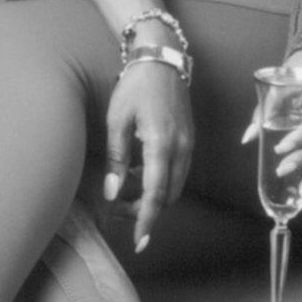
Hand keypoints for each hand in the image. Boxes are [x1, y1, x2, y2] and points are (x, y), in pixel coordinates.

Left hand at [102, 59, 193, 250]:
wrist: (162, 60)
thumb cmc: (135, 87)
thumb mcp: (116, 120)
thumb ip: (115, 158)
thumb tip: (112, 192)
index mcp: (161, 144)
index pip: (156, 193)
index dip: (147, 219)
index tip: (140, 240)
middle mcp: (181, 149)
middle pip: (168, 195)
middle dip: (147, 210)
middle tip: (119, 211)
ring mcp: (189, 145)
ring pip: (175, 186)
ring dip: (154, 197)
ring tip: (126, 193)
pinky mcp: (189, 140)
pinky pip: (178, 172)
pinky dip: (160, 181)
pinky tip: (138, 174)